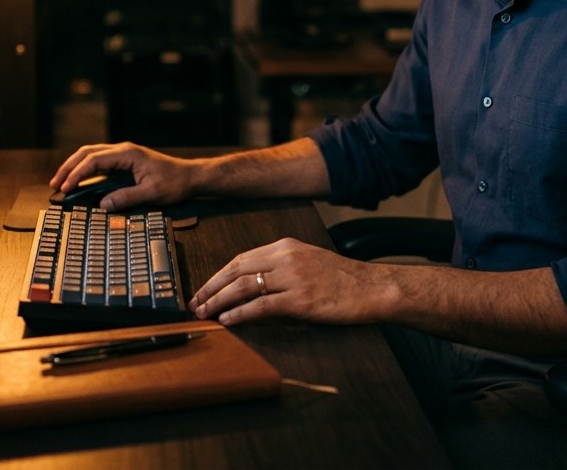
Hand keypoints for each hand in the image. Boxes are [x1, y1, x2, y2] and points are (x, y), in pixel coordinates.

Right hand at [50, 142, 196, 210]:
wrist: (190, 176)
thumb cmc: (174, 183)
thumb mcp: (151, 193)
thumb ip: (126, 198)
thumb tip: (103, 205)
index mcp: (127, 154)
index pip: (94, 160)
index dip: (77, 174)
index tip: (66, 188)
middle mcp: (123, 150)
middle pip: (87, 153)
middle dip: (69, 167)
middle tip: (55, 184)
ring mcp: (123, 155)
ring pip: (92, 155)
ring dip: (75, 167)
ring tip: (62, 182)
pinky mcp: (125, 162)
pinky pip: (100, 162)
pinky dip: (86, 170)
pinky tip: (79, 181)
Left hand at [189, 238, 383, 326]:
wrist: (371, 287)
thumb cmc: (342, 279)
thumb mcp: (308, 261)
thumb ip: (281, 267)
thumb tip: (251, 284)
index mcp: (285, 246)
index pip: (241, 258)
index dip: (218, 275)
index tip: (204, 288)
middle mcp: (285, 258)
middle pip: (236, 270)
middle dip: (211, 287)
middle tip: (194, 302)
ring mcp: (292, 278)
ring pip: (243, 287)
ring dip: (219, 301)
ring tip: (204, 313)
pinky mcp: (300, 299)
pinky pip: (261, 306)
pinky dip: (240, 313)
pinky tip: (228, 319)